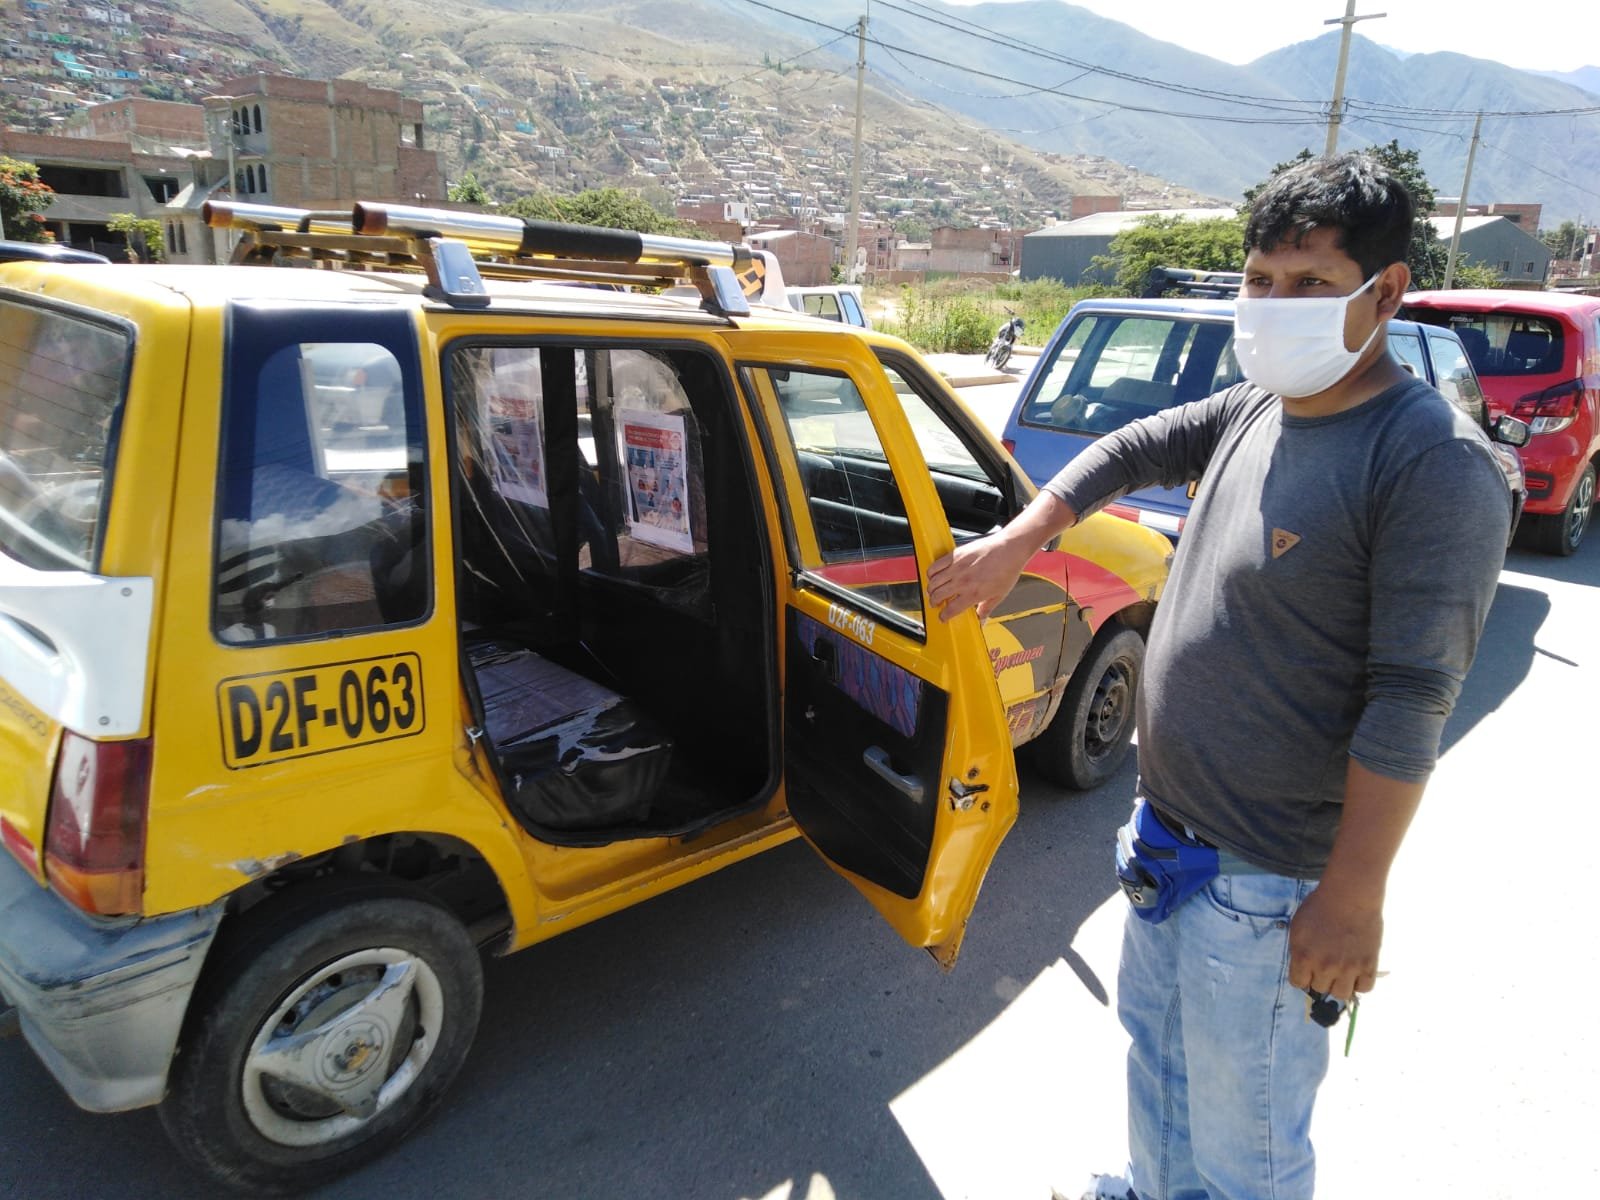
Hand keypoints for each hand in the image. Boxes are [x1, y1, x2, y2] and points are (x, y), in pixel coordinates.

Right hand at [926, 530, 1034, 621]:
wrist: (1010, 548)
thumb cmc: (1007, 569)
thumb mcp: (999, 595)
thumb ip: (986, 609)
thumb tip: (981, 621)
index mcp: (974, 594)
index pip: (950, 610)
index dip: (944, 616)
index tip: (943, 617)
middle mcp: (962, 581)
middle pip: (937, 596)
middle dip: (934, 603)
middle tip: (936, 603)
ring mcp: (957, 567)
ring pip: (933, 582)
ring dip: (931, 589)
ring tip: (934, 591)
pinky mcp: (955, 555)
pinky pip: (935, 566)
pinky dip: (931, 572)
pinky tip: (934, 575)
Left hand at [1287, 883, 1382, 1003]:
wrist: (1350, 896)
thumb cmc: (1320, 906)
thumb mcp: (1298, 927)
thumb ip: (1298, 951)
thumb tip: (1302, 969)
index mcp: (1303, 957)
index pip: (1298, 983)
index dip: (1303, 976)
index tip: (1308, 969)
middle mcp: (1324, 967)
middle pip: (1320, 989)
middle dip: (1320, 978)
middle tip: (1326, 964)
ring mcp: (1348, 968)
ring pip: (1341, 994)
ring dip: (1339, 984)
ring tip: (1342, 971)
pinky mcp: (1368, 966)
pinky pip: (1365, 989)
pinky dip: (1360, 983)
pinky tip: (1357, 971)